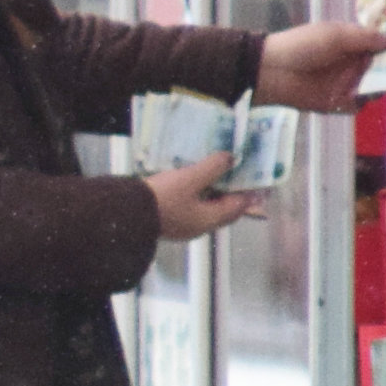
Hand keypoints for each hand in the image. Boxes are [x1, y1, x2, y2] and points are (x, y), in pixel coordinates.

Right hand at [147, 155, 270, 243]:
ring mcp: (183, 227)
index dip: (249, 194)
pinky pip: (191, 210)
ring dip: (214, 198)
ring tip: (216, 180)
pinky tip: (191, 187)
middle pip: (223, 212)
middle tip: (239, 181)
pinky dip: (198, 199)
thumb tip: (230, 158)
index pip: (237, 207)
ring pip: (206, 212)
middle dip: (233, 198)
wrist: (127, 214)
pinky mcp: (169, 222)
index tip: (257, 183)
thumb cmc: (163, 197)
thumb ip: (213, 167)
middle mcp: (199, 227)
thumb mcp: (191, 178)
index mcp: (209, 219)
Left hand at [254, 21, 385, 113]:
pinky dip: (368, 100)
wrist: (273, 71)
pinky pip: (361, 103)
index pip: (383, 45)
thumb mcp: (337, 35)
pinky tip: (376, 94)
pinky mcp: (341, 103)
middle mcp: (355, 64)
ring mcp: (350, 84)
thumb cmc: (303, 46)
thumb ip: (367, 38)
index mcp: (354, 43)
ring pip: (377, 86)